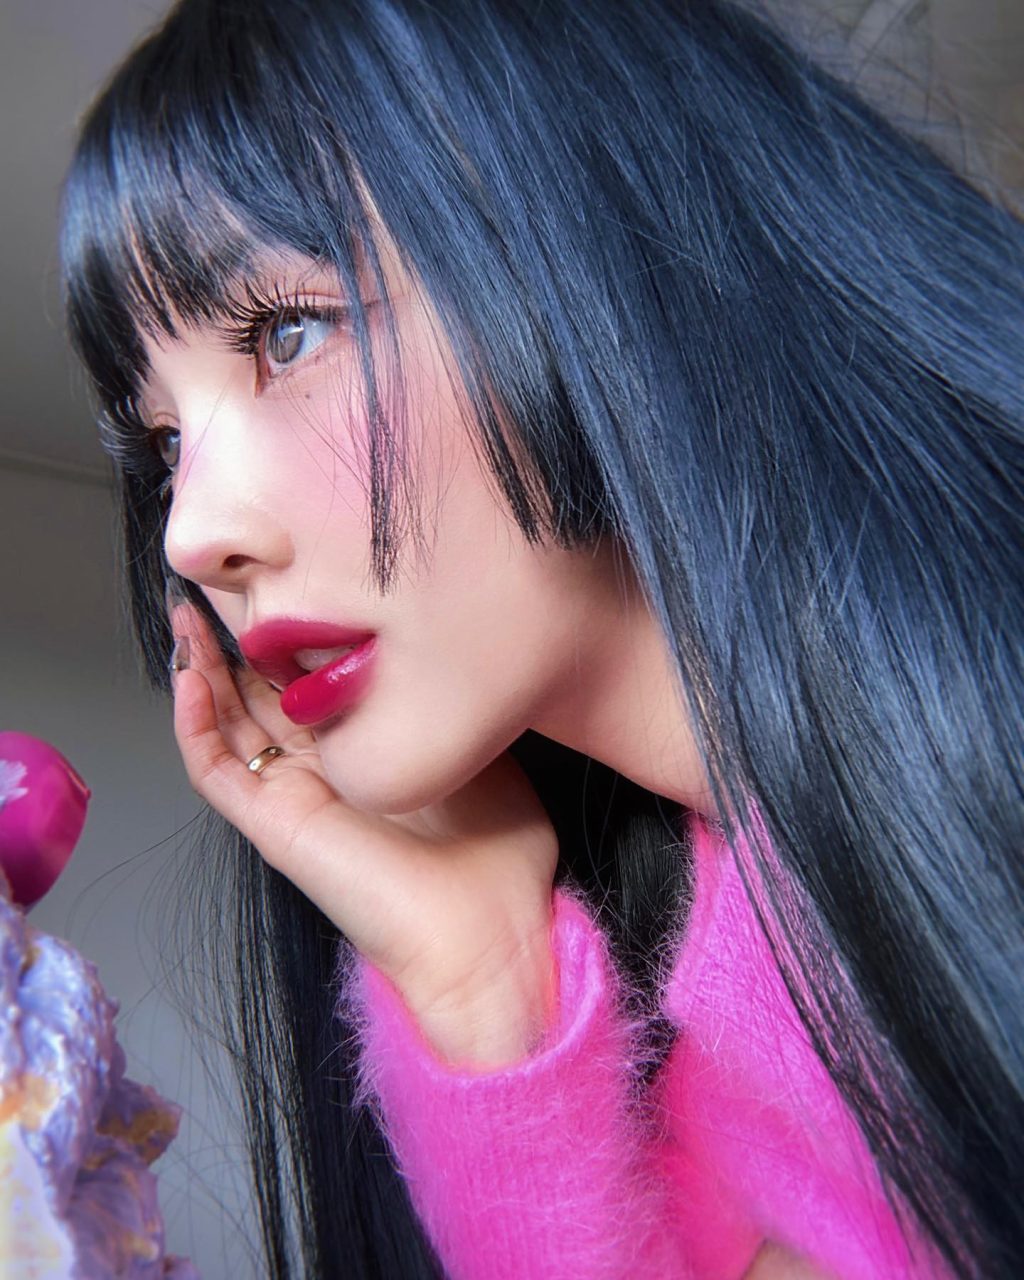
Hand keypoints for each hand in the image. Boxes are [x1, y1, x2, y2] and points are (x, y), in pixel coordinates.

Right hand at [168, 602, 559, 1064]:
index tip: (288, 580)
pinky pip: (217, 773)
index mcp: (367, 754)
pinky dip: (194, 726)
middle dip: (235, 642)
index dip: (292, 636)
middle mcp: (324, 772)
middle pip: (260, 697)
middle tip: (213, 587)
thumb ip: (446, 704)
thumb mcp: (478, 747)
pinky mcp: (276, 827)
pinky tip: (190, 678)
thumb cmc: (500, 854)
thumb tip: (438, 648)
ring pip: (227, 727)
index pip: (312, 685)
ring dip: (201, 672)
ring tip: (185, 616)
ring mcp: (295, 798)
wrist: (490, 933)